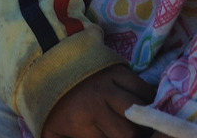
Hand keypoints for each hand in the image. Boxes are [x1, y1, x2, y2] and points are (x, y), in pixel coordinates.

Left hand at [41, 65, 155, 137]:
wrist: (47, 66)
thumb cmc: (53, 107)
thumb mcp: (51, 134)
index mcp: (82, 122)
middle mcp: (97, 102)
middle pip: (129, 131)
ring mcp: (109, 83)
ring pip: (140, 109)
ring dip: (145, 121)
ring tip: (143, 129)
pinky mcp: (117, 68)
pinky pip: (141, 87)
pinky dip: (149, 100)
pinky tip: (147, 110)